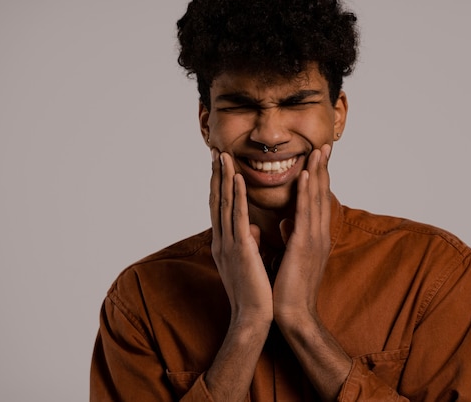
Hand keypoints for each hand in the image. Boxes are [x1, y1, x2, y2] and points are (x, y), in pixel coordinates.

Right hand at [209, 150, 272, 324]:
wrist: (254, 317)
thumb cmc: (254, 292)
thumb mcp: (249, 262)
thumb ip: (248, 243)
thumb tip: (253, 229)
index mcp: (225, 244)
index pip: (221, 209)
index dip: (219, 186)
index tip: (220, 166)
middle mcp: (222, 241)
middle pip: (217, 201)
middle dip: (216, 176)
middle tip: (215, 152)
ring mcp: (229, 244)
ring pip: (225, 204)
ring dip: (223, 178)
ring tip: (222, 156)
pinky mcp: (241, 249)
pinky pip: (238, 216)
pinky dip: (236, 195)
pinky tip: (236, 178)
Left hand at [273, 144, 331, 322]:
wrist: (293, 313)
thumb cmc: (290, 287)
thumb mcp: (291, 256)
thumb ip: (291, 236)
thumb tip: (286, 222)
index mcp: (314, 236)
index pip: (316, 201)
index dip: (318, 178)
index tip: (317, 157)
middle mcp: (318, 233)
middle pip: (320, 194)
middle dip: (322, 168)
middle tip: (325, 145)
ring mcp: (314, 238)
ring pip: (315, 198)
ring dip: (317, 172)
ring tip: (319, 150)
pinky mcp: (304, 245)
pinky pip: (305, 212)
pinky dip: (306, 192)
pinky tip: (306, 174)